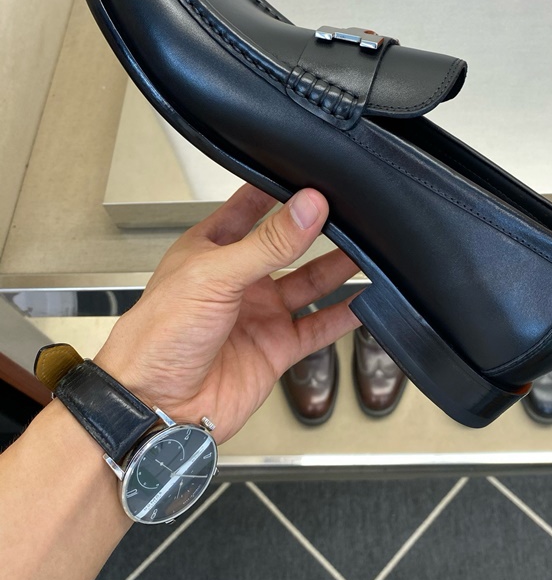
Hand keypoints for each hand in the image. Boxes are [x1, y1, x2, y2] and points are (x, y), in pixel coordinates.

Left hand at [94, 184, 360, 443]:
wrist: (154, 406)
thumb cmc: (157, 337)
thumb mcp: (214, 275)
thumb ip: (268, 242)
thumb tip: (308, 207)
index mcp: (211, 249)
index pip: (250, 206)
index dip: (279, 189)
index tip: (312, 173)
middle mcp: (238, 279)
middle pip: (287, 245)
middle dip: (317, 228)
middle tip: (351, 210)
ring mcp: (259, 314)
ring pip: (309, 283)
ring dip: (338, 267)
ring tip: (370, 248)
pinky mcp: (275, 348)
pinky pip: (318, 327)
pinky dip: (344, 315)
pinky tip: (365, 300)